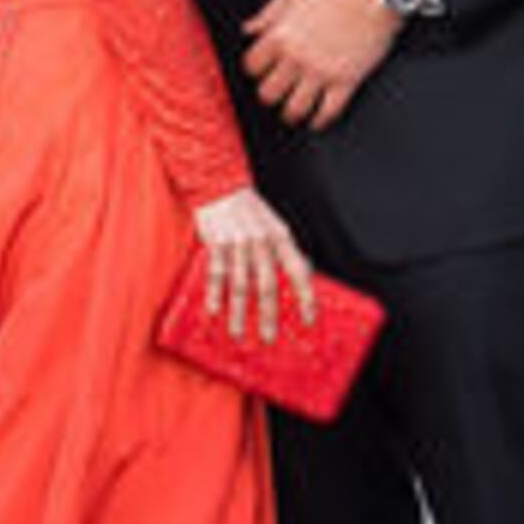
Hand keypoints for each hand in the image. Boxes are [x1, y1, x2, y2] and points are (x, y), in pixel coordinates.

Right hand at [191, 187, 316, 345]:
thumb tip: (303, 273)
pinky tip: (214, 310)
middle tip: (267, 338)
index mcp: (280, 237)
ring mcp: (238, 244)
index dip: (305, 296)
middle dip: (268, 315)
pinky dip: (215, 294)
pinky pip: (216, 274)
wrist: (221, 185)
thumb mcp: (275, 225)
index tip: (309, 319)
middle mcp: (261, 242)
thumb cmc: (250, 209)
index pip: (298, 270)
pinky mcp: (217, 244)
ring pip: (240, 285)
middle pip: (267, 285)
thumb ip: (286, 250)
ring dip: (238, 312)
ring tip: (237, 333)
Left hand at [241, 0, 402, 131]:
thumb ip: (269, 12)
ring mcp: (322, 70)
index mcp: (281, 33)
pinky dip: (320, 121)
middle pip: (268, 93)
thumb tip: (250, 28)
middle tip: (276, 93)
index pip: (252, 65)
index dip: (254, 69)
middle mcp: (298, 56)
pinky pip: (329, 112)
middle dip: (269, 95)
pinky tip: (317, 120)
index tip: (261, 71)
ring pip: (294, 109)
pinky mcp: (347, 80)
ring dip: (291, 113)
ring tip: (293, 113)